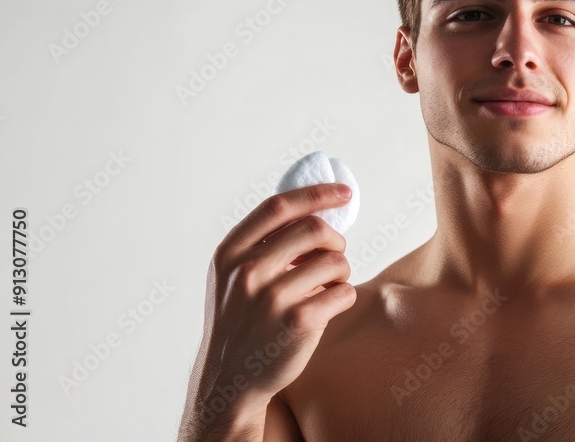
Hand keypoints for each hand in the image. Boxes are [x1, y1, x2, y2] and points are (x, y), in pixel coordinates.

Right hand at [183, 183, 356, 432]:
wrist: (230, 381)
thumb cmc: (241, 320)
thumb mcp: (233, 277)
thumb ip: (262, 243)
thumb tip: (315, 209)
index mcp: (230, 253)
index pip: (279, 206)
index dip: (317, 194)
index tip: (344, 193)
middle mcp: (247, 271)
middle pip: (314, 229)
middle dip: (335, 239)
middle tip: (335, 255)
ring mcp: (271, 297)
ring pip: (335, 261)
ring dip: (341, 272)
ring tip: (328, 287)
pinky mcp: (298, 322)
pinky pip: (343, 292)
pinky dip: (343, 296)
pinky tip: (328, 308)